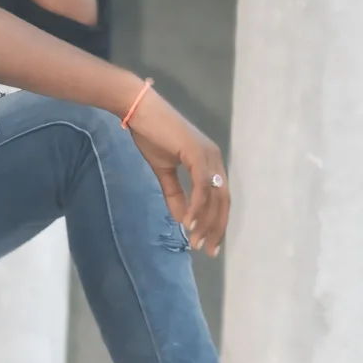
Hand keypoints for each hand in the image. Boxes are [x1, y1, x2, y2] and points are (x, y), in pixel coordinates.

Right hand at [125, 89, 229, 255]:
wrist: (139, 111)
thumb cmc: (151, 135)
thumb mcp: (164, 171)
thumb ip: (175, 194)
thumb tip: (182, 220)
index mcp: (210, 162)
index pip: (220, 198)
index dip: (216, 222)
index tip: (209, 244)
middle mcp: (215, 159)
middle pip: (223, 201)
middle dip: (216, 228)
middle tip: (207, 250)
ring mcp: (208, 155)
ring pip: (214, 197)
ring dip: (206, 222)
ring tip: (196, 241)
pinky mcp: (196, 153)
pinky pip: (201, 187)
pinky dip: (197, 207)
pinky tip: (189, 223)